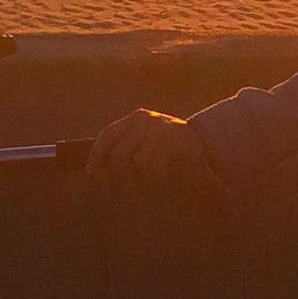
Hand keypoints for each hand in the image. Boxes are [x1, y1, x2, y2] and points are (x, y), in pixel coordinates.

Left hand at [86, 109, 214, 187]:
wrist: (206, 139)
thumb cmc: (170, 143)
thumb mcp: (147, 136)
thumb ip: (127, 144)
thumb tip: (101, 166)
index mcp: (136, 117)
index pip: (108, 134)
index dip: (97, 155)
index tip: (91, 172)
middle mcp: (146, 120)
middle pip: (120, 153)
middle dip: (121, 172)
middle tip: (127, 180)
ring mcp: (159, 130)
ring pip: (138, 163)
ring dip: (144, 174)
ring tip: (153, 173)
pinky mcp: (171, 143)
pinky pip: (153, 167)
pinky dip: (157, 175)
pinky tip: (163, 173)